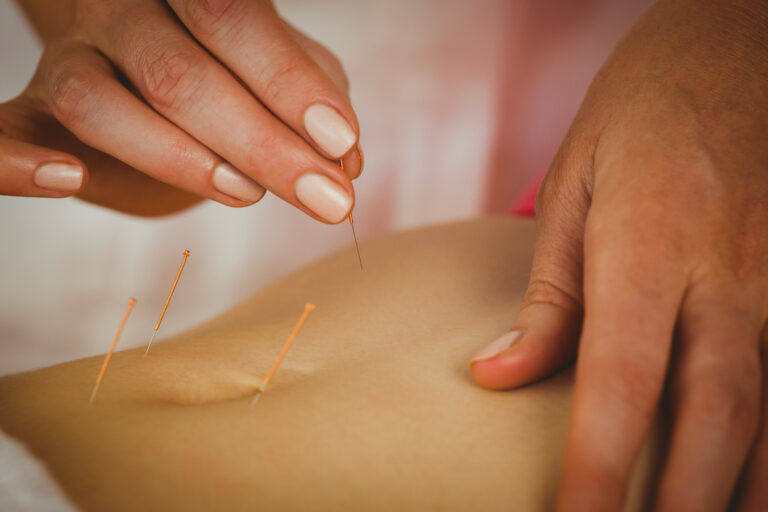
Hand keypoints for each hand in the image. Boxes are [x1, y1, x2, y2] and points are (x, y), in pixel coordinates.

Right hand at [3, 0, 360, 218]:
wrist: (156, 85)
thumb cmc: (234, 79)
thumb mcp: (285, 83)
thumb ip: (318, 103)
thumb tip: (345, 158)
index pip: (234, 18)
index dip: (289, 83)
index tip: (339, 144)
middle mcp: (122, 12)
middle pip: (177, 70)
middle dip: (261, 143)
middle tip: (325, 199)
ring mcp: (73, 59)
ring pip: (98, 103)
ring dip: (177, 156)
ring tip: (246, 195)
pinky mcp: (36, 112)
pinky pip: (3, 131)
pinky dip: (17, 162)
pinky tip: (68, 180)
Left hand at [471, 0, 767, 509]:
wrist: (737, 41)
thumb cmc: (643, 107)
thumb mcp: (577, 183)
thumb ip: (549, 290)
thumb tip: (499, 375)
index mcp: (650, 250)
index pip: (620, 385)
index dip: (599, 470)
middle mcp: (728, 280)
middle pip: (713, 423)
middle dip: (681, 504)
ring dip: (741, 490)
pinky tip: (755, 478)